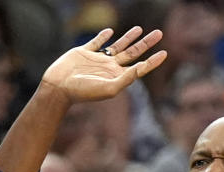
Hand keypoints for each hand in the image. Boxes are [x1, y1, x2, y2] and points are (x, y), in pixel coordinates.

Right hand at [41, 27, 165, 104]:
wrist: (59, 87)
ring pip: (118, 45)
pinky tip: (110, 31)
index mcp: (117, 77)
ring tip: (139, 28)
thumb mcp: (108, 88)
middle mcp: (110, 68)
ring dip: (129, 37)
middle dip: (147, 43)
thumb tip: (140, 69)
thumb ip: (126, 79)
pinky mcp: (84, 52)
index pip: (140, 68)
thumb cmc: (83, 92)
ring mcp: (97, 59)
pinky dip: (103, 36)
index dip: (153, 61)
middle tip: (159, 33)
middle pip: (134, 53)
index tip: (165, 53)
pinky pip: (96, 42)